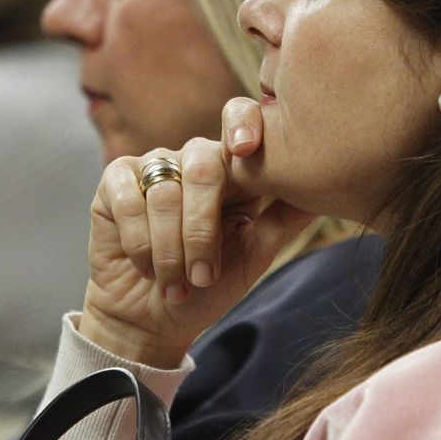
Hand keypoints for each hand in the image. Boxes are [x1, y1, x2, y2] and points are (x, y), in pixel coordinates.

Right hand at [78, 97, 314, 367]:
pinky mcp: (115, 182)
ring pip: (165, 191)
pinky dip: (140, 242)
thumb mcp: (254, 255)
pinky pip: (129, 199)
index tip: (245, 149)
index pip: (240, 120)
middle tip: (204, 275)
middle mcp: (192, 158)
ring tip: (176, 285)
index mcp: (232, 168)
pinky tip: (146, 267)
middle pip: (203, 162)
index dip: (243, 125)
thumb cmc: (208, 287)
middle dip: (202, 228)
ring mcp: (152, 166)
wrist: (152, 319)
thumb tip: (326, 191)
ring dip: (171, 250)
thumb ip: (283, 219)